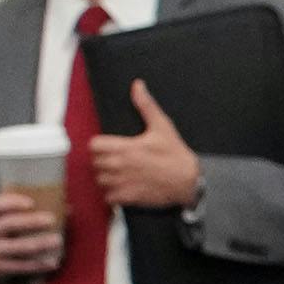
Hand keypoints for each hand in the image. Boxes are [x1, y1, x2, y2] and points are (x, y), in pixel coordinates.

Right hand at [0, 191, 64, 283]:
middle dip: (30, 221)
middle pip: (9, 224)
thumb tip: (66, 209)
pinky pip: (21, 266)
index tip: (31, 203)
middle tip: (51, 219)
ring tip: (58, 240)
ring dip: (39, 243)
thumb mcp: (1, 222)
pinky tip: (53, 262)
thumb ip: (25, 214)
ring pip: (18, 247)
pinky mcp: (0, 267)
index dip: (12, 202)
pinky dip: (38, 264)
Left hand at [90, 80, 202, 210]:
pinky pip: (108, 197)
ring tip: (116, 173)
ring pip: (100, 180)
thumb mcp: (162, 126)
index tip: (107, 146)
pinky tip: (122, 187)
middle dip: (102, 160)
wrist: (189, 181)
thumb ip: (146, 106)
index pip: (94, 146)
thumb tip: (137, 86)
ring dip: (106, 177)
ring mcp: (123, 182)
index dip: (99, 145)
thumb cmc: (176, 155)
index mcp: (126, 147)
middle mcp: (121, 165)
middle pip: (95, 162)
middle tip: (114, 159)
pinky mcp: (129, 197)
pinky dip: (112, 194)